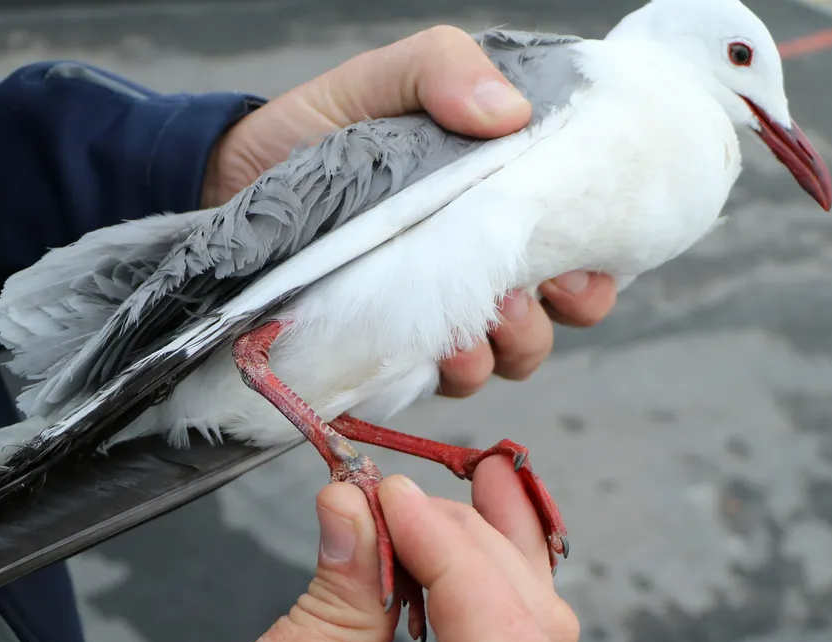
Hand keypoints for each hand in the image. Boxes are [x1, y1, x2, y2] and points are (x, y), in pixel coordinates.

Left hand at [200, 26, 616, 400]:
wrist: (234, 179)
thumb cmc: (323, 126)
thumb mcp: (387, 77)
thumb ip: (446, 70)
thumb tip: (510, 112)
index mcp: (504, 205)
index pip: (584, 249)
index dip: (597, 270)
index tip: (578, 267)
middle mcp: (484, 267)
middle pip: (558, 316)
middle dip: (554, 316)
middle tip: (519, 295)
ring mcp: (441, 315)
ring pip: (508, 357)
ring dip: (504, 349)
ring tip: (470, 327)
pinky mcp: (394, 351)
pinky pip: (441, 382)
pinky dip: (449, 372)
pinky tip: (434, 354)